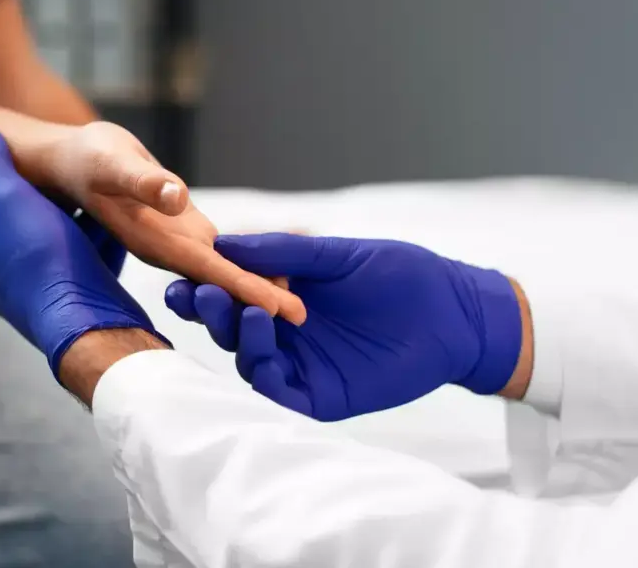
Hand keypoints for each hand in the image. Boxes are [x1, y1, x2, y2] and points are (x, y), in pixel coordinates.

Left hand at [0, 123, 163, 374]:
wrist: (85, 321)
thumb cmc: (43, 256)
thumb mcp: (9, 195)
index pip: (5, 207)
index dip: (33, 185)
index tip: (58, 170)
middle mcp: (4, 284)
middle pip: (38, 229)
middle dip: (62, 209)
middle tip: (89, 187)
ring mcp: (41, 301)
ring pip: (66, 250)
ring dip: (86, 229)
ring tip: (111, 206)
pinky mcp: (76, 311)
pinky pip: (89, 271)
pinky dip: (103, 252)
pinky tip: (123, 235)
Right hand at [44, 122, 305, 324]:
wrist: (76, 163)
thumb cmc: (90, 160)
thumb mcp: (112, 164)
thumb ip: (144, 183)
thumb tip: (177, 198)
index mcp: (154, 241)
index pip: (206, 270)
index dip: (241, 286)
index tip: (277, 307)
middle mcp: (170, 250)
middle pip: (221, 281)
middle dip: (258, 299)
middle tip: (303, 316)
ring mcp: (179, 243)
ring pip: (224, 271)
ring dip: (255, 285)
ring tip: (296, 302)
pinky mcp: (186, 230)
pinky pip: (221, 252)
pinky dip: (246, 262)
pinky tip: (274, 269)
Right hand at [164, 233, 523, 420]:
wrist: (453, 312)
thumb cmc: (400, 275)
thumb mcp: (337, 255)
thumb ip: (284, 253)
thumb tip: (223, 242)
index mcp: (281, 294)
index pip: (230, 292)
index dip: (204, 285)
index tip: (184, 273)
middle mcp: (282, 331)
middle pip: (230, 327)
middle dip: (211, 310)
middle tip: (200, 292)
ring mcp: (299, 364)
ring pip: (249, 359)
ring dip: (238, 336)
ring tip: (245, 310)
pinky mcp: (319, 395)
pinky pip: (280, 393)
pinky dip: (265, 376)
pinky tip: (264, 350)